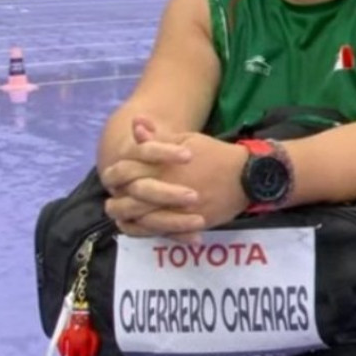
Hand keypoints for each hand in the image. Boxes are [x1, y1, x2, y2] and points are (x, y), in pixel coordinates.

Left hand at [102, 117, 249, 241]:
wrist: (246, 176)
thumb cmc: (214, 154)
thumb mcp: (186, 140)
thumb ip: (158, 137)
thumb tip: (136, 123)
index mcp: (163, 166)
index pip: (127, 172)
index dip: (115, 175)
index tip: (111, 178)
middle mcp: (166, 189)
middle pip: (129, 200)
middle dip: (116, 203)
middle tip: (110, 204)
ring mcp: (177, 209)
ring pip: (142, 220)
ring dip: (127, 219)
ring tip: (120, 218)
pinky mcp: (188, 223)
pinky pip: (161, 231)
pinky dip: (146, 231)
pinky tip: (138, 228)